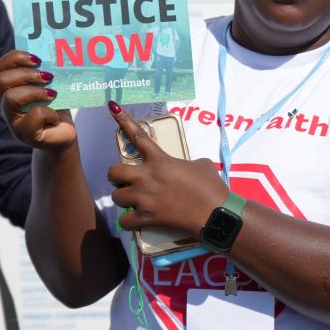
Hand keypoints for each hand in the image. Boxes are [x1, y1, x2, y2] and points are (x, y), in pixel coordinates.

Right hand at [0, 50, 73, 151]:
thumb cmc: (56, 107)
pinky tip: (55, 117)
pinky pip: (33, 116)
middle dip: (27, 74)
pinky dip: (48, 113)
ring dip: (35, 92)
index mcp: (10, 87)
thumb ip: (45, 72)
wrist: (63, 134)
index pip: (1, 66)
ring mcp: (13, 120)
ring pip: (11, 98)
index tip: (37, 58)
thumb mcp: (50, 86)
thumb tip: (54, 53)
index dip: (16, 58)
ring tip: (52, 94)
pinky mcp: (26, 134)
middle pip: (2, 80)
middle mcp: (7, 104)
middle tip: (48, 77)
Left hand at [107, 102, 226, 235]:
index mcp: (160, 161)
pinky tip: (134, 221)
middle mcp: (147, 177)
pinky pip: (124, 221)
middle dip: (116, 176)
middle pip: (114, 172)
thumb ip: (185, 163)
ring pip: (116, 197)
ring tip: (134, 202)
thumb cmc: (212, 187)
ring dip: (123, 199)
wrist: (216, 213)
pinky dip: (128, 222)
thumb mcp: (201, 165)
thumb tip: (184, 168)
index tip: (113, 107)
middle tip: (126, 181)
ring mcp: (145, 198)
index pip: (138, 136)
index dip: (124, 120)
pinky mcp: (147, 218)